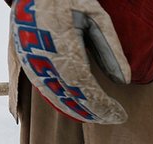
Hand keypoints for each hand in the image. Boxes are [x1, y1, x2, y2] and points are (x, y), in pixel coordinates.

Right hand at [11, 0, 130, 123]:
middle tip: (116, 118)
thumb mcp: (96, 16)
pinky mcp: (28, 65)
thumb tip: (124, 81)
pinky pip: (47, 92)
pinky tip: (80, 111)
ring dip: (81, 112)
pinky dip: (65, 105)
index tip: (120, 115)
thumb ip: (111, 48)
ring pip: (58, 98)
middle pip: (72, 97)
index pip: (85, 86)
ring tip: (102, 117)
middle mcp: (44, 59)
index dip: (103, 105)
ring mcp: (32, 64)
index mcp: (62, 45)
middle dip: (96, 112)